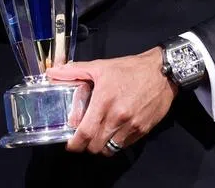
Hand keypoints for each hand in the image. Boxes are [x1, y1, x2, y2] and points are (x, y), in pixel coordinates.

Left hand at [47, 49, 176, 155]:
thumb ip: (74, 71)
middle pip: (95, 145)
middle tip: (84, 139)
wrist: (162, 72)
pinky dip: (117, 143)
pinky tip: (115, 132)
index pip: (84, 132)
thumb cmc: (130, 69)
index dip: (74, 143)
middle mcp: (117, 116)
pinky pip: (125, 145)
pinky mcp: (143, 130)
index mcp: (104, 101)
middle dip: (86, 146)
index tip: (70, 143)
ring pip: (110, 149)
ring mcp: (131, 125)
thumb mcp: (101, 66)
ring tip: (99, 137)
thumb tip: (52, 72)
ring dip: (101, 146)